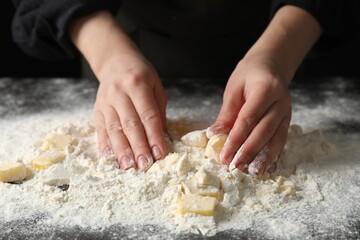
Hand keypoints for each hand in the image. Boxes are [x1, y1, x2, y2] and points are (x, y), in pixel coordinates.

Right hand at [93, 52, 167, 170]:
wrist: (115, 61)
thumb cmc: (140, 75)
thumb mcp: (156, 86)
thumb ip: (159, 112)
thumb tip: (164, 138)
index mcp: (137, 84)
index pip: (148, 115)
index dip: (154, 135)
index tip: (160, 153)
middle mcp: (119, 93)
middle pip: (130, 124)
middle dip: (138, 147)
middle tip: (145, 165)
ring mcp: (105, 102)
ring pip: (114, 129)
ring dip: (122, 150)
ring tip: (129, 166)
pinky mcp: (97, 110)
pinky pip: (101, 129)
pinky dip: (105, 145)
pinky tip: (110, 158)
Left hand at [207, 5, 321, 176]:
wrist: (271, 65)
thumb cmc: (249, 74)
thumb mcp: (233, 89)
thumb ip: (227, 113)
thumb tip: (214, 135)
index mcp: (266, 89)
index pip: (248, 119)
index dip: (235, 140)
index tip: (224, 155)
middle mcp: (281, 102)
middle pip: (263, 131)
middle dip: (248, 151)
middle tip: (234, 167)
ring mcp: (287, 112)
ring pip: (276, 138)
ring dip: (264, 158)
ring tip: (252, 173)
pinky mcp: (288, 120)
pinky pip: (281, 139)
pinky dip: (272, 153)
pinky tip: (263, 165)